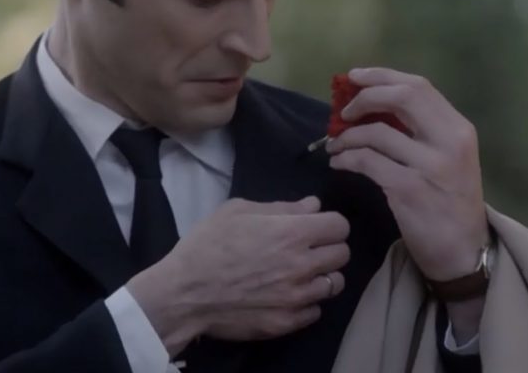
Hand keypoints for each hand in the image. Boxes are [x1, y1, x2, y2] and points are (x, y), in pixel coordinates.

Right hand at [127, 196, 349, 354]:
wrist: (184, 293)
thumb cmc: (207, 245)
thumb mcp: (237, 210)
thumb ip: (281, 208)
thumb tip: (313, 205)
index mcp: (293, 233)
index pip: (340, 225)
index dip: (329, 223)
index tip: (315, 227)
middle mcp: (303, 265)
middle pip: (343, 254)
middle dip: (328, 248)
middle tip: (307, 249)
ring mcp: (297, 297)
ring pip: (334, 284)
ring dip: (322, 276)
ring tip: (300, 274)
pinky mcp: (288, 322)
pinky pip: (316, 310)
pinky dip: (307, 302)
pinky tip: (287, 295)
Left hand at [325, 67, 488, 281]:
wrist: (464, 252)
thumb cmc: (450, 202)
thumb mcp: (449, 158)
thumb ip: (422, 130)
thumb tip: (374, 105)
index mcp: (459, 129)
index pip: (419, 86)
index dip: (382, 76)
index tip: (355, 77)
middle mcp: (450, 142)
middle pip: (402, 97)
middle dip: (365, 97)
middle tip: (343, 111)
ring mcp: (430, 166)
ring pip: (376, 133)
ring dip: (347, 136)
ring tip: (335, 145)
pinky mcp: (409, 189)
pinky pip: (367, 161)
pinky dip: (346, 158)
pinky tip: (339, 163)